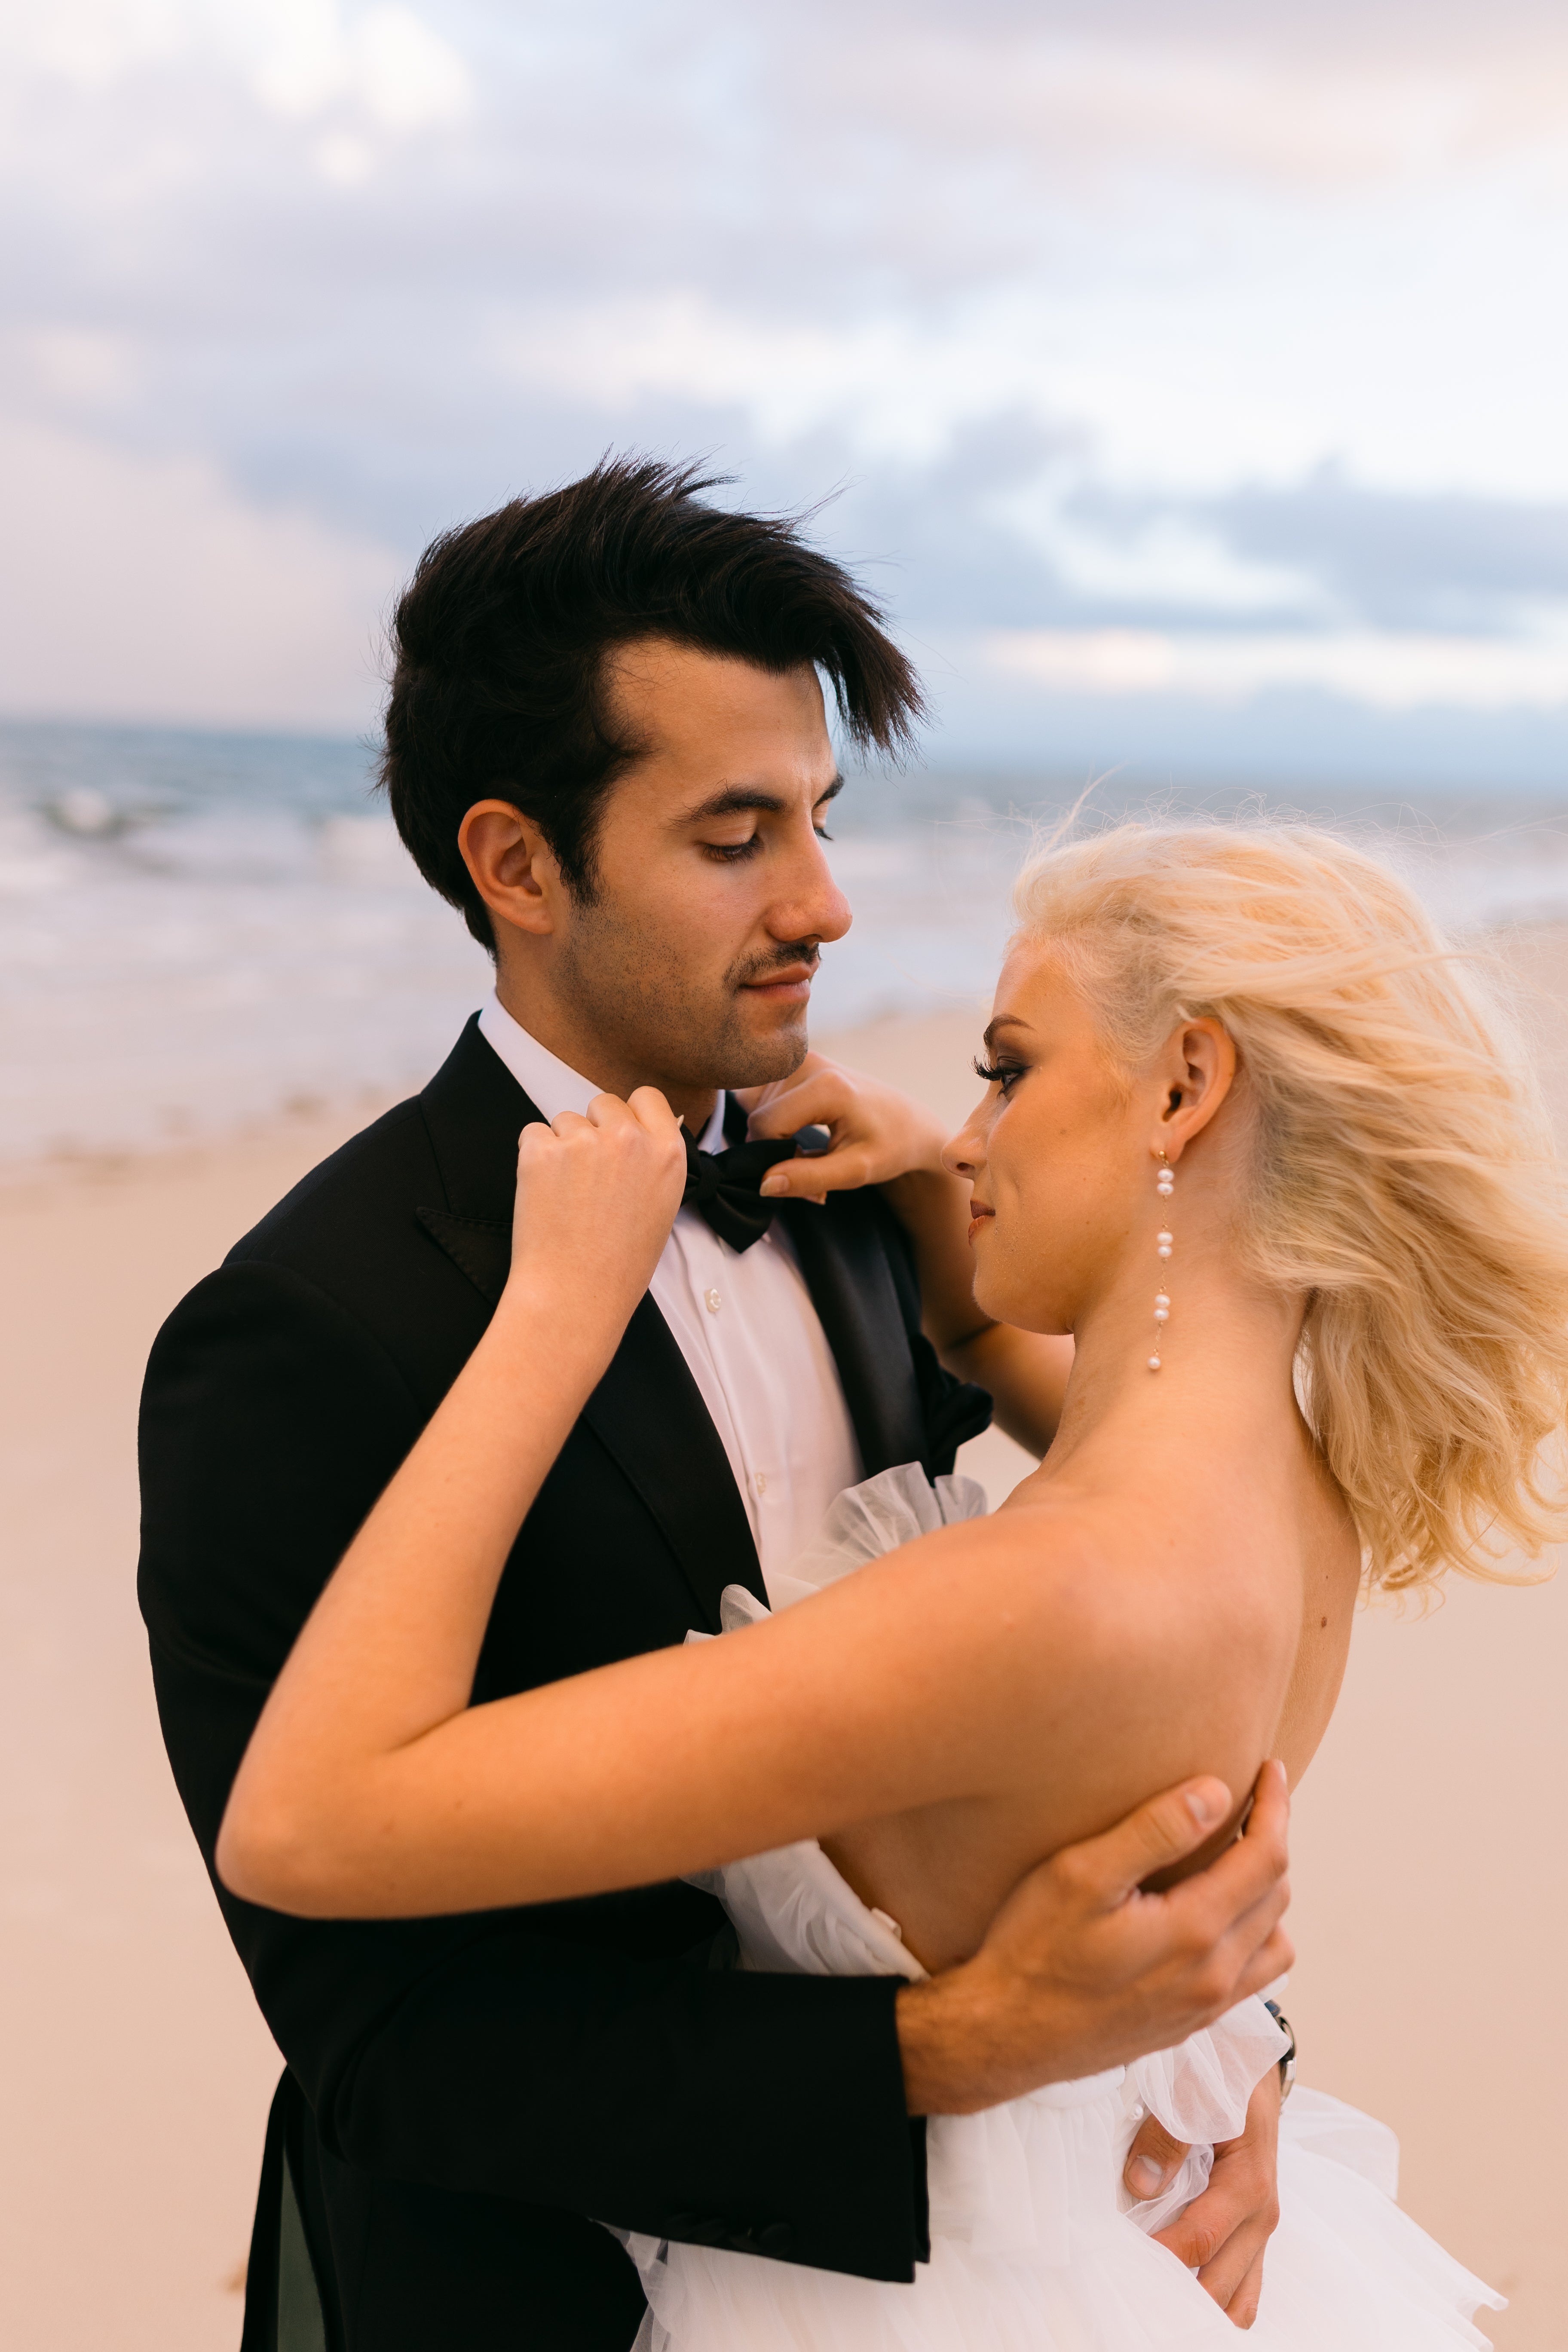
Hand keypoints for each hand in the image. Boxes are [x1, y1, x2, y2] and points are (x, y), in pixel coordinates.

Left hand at [505, 1088, 686, 1332]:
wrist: (575, 1294)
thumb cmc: (619, 1264)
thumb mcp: (660, 1207)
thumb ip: (652, 1162)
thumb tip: (637, 1133)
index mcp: (667, 1153)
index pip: (648, 1097)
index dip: (630, 1114)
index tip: (618, 1134)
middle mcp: (629, 1140)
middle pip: (605, 1102)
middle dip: (593, 1128)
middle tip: (588, 1174)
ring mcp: (584, 1141)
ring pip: (566, 1120)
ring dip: (562, 1146)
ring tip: (566, 1195)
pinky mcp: (542, 1150)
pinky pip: (533, 1134)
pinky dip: (534, 1158)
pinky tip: (544, 1194)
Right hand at [738, 1054, 951, 1204]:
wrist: (907, 1123)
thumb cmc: (888, 1147)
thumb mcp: (855, 1171)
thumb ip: (808, 1178)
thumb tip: (763, 1185)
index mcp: (827, 1086)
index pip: (765, 1125)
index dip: (775, 1159)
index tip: (807, 1174)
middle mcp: (808, 1062)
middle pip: (759, 1117)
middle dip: (775, 1149)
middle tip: (812, 1164)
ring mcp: (799, 1058)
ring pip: (756, 1109)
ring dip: (774, 1136)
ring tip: (809, 1147)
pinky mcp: (793, 1061)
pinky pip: (761, 1096)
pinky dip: (774, 1119)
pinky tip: (800, 1126)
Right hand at [896, 1763, 1291, 2115]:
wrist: (1005, 2035)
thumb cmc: (1033, 1948)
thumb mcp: (1081, 1875)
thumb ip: (1153, 1832)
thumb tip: (1216, 1793)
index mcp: (1195, 1932)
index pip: (1267, 1859)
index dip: (1274, 1807)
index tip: (1268, 1769)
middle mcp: (1214, 1976)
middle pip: (1276, 1896)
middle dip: (1271, 1840)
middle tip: (1248, 1803)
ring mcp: (1205, 2007)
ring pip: (1274, 1942)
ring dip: (1266, 1893)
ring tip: (1233, 1858)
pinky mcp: (1189, 2024)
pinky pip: (1251, 1977)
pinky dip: (1252, 1936)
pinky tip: (1213, 1916)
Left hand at [1127, 2069, 1282, 2327]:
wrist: (1252, 2067)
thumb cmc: (1223, 2076)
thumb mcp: (1195, 2091)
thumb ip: (1168, 2135)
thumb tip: (1140, 2183)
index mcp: (1250, 2184)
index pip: (1201, 2240)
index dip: (1161, 2258)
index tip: (1121, 2265)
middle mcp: (1261, 2216)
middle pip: (1220, 2286)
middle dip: (1177, 2298)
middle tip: (1130, 2296)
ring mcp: (1259, 2230)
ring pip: (1237, 2300)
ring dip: (1199, 2308)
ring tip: (1153, 2304)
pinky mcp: (1251, 2232)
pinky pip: (1240, 2286)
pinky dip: (1213, 2300)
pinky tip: (1175, 2294)